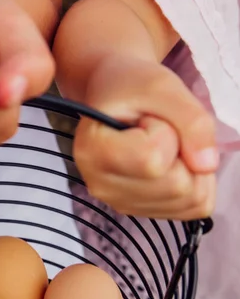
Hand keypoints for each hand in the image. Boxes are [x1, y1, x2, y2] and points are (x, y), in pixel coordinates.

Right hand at [73, 56, 217, 219]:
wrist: (117, 98)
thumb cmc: (132, 86)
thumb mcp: (164, 86)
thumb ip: (192, 120)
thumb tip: (207, 165)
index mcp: (92, 151)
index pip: (153, 160)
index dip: (166, 132)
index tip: (146, 118)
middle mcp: (100, 185)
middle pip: (176, 186)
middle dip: (182, 151)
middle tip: (158, 130)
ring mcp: (119, 203)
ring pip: (188, 201)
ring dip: (190, 167)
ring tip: (162, 145)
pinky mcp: (140, 211)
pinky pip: (192, 209)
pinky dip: (196, 184)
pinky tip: (172, 163)